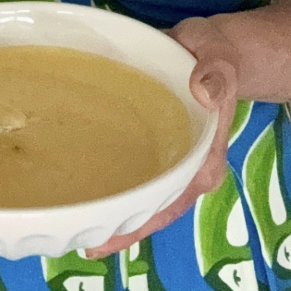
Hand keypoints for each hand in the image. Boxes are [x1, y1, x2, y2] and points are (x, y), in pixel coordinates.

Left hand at [85, 15, 239, 257]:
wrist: (211, 48)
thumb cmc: (215, 52)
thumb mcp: (219, 52)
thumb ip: (216, 71)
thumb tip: (203, 92)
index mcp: (205, 158)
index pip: (173, 203)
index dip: (140, 225)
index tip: (106, 240)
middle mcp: (188, 169)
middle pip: (153, 210)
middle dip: (120, 229)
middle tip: (77, 241)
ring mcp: (171, 161)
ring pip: (141, 197)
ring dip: (113, 212)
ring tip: (71, 224)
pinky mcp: (155, 149)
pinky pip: (133, 174)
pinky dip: (110, 184)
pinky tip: (80, 188)